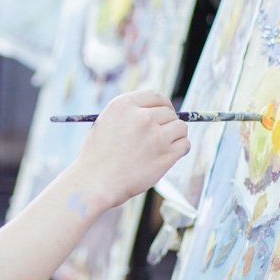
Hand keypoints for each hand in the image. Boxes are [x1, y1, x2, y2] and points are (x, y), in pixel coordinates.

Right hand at [72, 90, 189, 209]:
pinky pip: (184, 145)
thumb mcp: (105, 123)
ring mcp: (156, 136)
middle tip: (160, 137)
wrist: (95, 182)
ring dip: (176, 135)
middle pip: (169, 112)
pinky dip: (181, 149)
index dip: (162, 105)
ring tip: (165, 147)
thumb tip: (154, 112)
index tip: (163, 114)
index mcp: (124, 105)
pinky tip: (170, 155)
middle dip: (167, 123)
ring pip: (180, 127)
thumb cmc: (97, 157)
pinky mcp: (166, 155)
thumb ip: (128, 114)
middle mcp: (142, 117)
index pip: (155, 96)